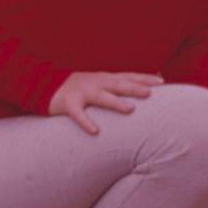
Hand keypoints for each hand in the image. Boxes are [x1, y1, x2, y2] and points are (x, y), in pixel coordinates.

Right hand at [48, 71, 162, 134]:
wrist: (46, 85)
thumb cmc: (80, 87)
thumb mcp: (100, 82)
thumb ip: (118, 84)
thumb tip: (143, 88)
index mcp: (105, 78)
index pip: (128, 76)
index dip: (144, 78)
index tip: (161, 82)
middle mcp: (96, 82)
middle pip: (118, 84)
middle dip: (134, 87)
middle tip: (150, 93)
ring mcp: (82, 92)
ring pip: (101, 97)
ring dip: (116, 102)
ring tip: (130, 109)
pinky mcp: (68, 103)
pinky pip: (78, 114)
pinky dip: (86, 122)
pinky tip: (95, 131)